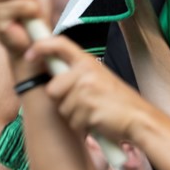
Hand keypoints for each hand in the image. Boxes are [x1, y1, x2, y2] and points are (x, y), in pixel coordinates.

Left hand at [27, 36, 142, 140]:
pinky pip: (72, 120)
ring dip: (74, 114)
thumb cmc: (118, 102)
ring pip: (62, 107)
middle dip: (62, 100)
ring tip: (93, 111)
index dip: (41, 47)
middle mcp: (86, 72)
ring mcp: (87, 90)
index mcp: (88, 62)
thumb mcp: (99, 78)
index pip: (60, 44)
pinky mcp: (88, 109)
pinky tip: (97, 120)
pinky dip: (82, 124)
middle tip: (83, 102)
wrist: (139, 118)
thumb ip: (77, 75)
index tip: (30, 54)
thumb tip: (54, 79)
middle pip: (53, 88)